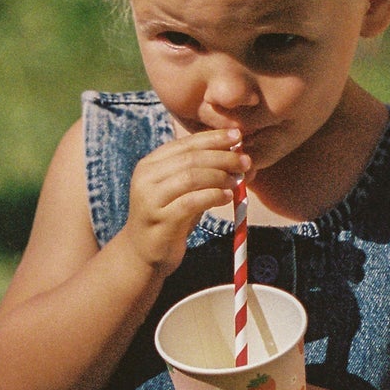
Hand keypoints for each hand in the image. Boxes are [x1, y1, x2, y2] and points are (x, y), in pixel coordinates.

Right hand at [121, 129, 248, 275]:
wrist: (144, 253)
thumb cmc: (169, 217)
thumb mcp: (183, 190)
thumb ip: (202, 172)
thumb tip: (238, 156)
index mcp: (151, 164)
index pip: (185, 143)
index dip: (213, 138)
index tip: (238, 136)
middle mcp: (146, 177)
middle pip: (190, 158)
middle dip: (221, 157)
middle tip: (245, 161)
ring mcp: (150, 199)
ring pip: (190, 177)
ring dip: (219, 176)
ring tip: (237, 181)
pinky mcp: (160, 220)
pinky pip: (191, 202)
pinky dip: (213, 196)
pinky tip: (228, 197)